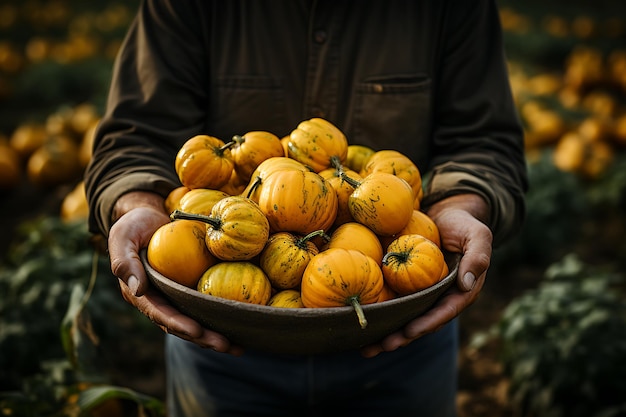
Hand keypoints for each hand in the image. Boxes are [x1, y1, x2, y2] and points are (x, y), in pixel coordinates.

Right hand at [108, 192, 242, 354]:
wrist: (149, 215)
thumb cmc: (134, 225)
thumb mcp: (123, 237)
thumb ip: (125, 262)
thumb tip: (138, 289)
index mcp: (141, 294)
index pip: (160, 313)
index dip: (178, 324)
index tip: (196, 331)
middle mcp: (159, 300)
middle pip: (181, 325)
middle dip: (202, 338)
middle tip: (225, 346)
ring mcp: (176, 296)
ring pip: (196, 320)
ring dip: (215, 335)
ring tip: (238, 346)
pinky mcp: (190, 287)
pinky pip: (206, 303)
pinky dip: (221, 314)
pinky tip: (241, 322)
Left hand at [360, 194, 491, 357]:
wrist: (445, 213)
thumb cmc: (463, 224)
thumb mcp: (478, 235)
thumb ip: (478, 257)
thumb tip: (467, 283)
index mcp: (460, 291)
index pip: (445, 311)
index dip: (428, 323)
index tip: (411, 331)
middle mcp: (440, 297)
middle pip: (422, 321)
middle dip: (404, 336)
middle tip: (384, 345)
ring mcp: (423, 292)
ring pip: (405, 316)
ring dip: (388, 332)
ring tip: (367, 348)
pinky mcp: (407, 284)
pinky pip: (394, 300)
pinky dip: (380, 312)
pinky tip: (361, 321)